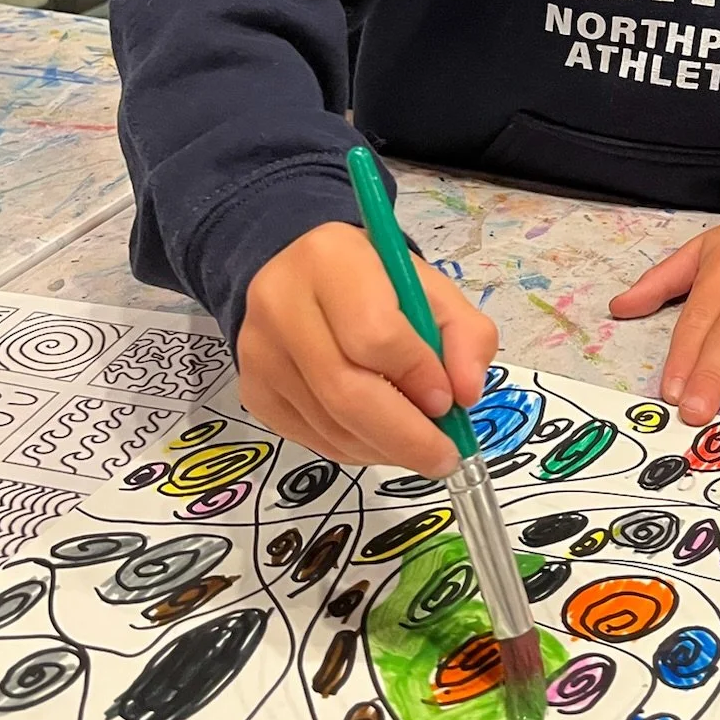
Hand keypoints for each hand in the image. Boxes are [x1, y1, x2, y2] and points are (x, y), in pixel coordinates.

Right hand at [238, 223, 496, 474]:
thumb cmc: (377, 283)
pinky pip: (312, 439)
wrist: (303, 277)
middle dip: (405, 436)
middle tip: (444, 458)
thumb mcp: (432, 290)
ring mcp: (260, 352)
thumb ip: (466, 335)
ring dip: (384, 448)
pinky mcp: (253, 390)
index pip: (374, 334)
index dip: (416, 376)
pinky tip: (380, 438)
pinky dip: (356, 449)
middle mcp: (281, 303)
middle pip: (345, 390)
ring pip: (330, 424)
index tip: (449, 401)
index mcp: (331, 261)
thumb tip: (466, 395)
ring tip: (417, 444)